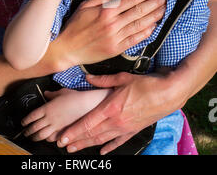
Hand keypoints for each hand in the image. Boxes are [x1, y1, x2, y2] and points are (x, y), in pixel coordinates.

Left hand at [21, 88, 110, 142]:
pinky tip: (49, 139)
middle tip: (26, 133)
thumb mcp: (63, 92)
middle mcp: (50, 118)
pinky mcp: (65, 132)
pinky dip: (50, 140)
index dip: (26, 121)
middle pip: (34, 128)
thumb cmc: (76, 97)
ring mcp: (57, 126)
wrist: (88, 104)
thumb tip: (46, 93)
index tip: (23, 123)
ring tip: (34, 138)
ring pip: (43, 135)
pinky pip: (54, 139)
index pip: (32, 116)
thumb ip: (53, 94)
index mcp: (47, 107)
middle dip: (28, 132)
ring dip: (37, 137)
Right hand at [55, 0, 166, 69]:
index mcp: (106, 11)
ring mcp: (116, 37)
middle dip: (155, 2)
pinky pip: (135, 39)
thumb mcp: (85, 6)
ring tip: (165, 9)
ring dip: (155, 16)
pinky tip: (154, 26)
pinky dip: (146, 32)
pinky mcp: (116, 49)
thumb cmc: (74, 25)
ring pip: (140, 25)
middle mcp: (113, 24)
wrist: (67, 48)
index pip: (132, 0)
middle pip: (140, 11)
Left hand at [57, 72, 180, 154]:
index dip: (74, 131)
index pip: (88, 123)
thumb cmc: (146, 84)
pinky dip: (109, 148)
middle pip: (92, 134)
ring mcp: (125, 128)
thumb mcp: (123, 78)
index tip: (63, 137)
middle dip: (76, 141)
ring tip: (75, 150)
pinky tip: (102, 153)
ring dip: (87, 145)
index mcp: (111, 107)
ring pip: (102, 140)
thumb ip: (103, 80)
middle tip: (63, 146)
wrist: (168, 94)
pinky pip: (118, 142)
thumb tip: (88, 77)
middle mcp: (116, 121)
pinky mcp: (133, 130)